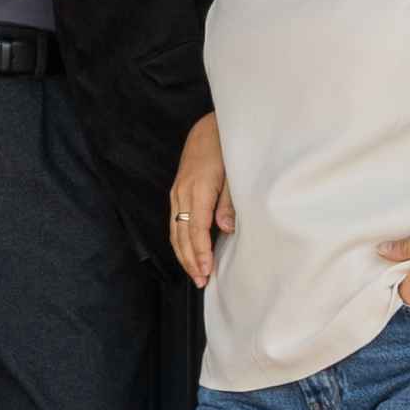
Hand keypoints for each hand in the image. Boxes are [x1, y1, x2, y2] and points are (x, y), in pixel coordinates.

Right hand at [166, 115, 231, 289]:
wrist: (209, 128)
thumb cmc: (225, 149)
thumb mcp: (234, 174)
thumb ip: (228, 202)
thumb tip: (225, 229)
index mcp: (198, 190)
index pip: (196, 229)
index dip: (200, 252)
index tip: (206, 271)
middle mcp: (182, 194)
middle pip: (181, 235)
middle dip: (190, 260)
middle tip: (200, 281)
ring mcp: (176, 193)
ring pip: (174, 231)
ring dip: (183, 254)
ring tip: (194, 272)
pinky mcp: (177, 192)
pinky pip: (174, 222)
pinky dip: (180, 240)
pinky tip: (188, 251)